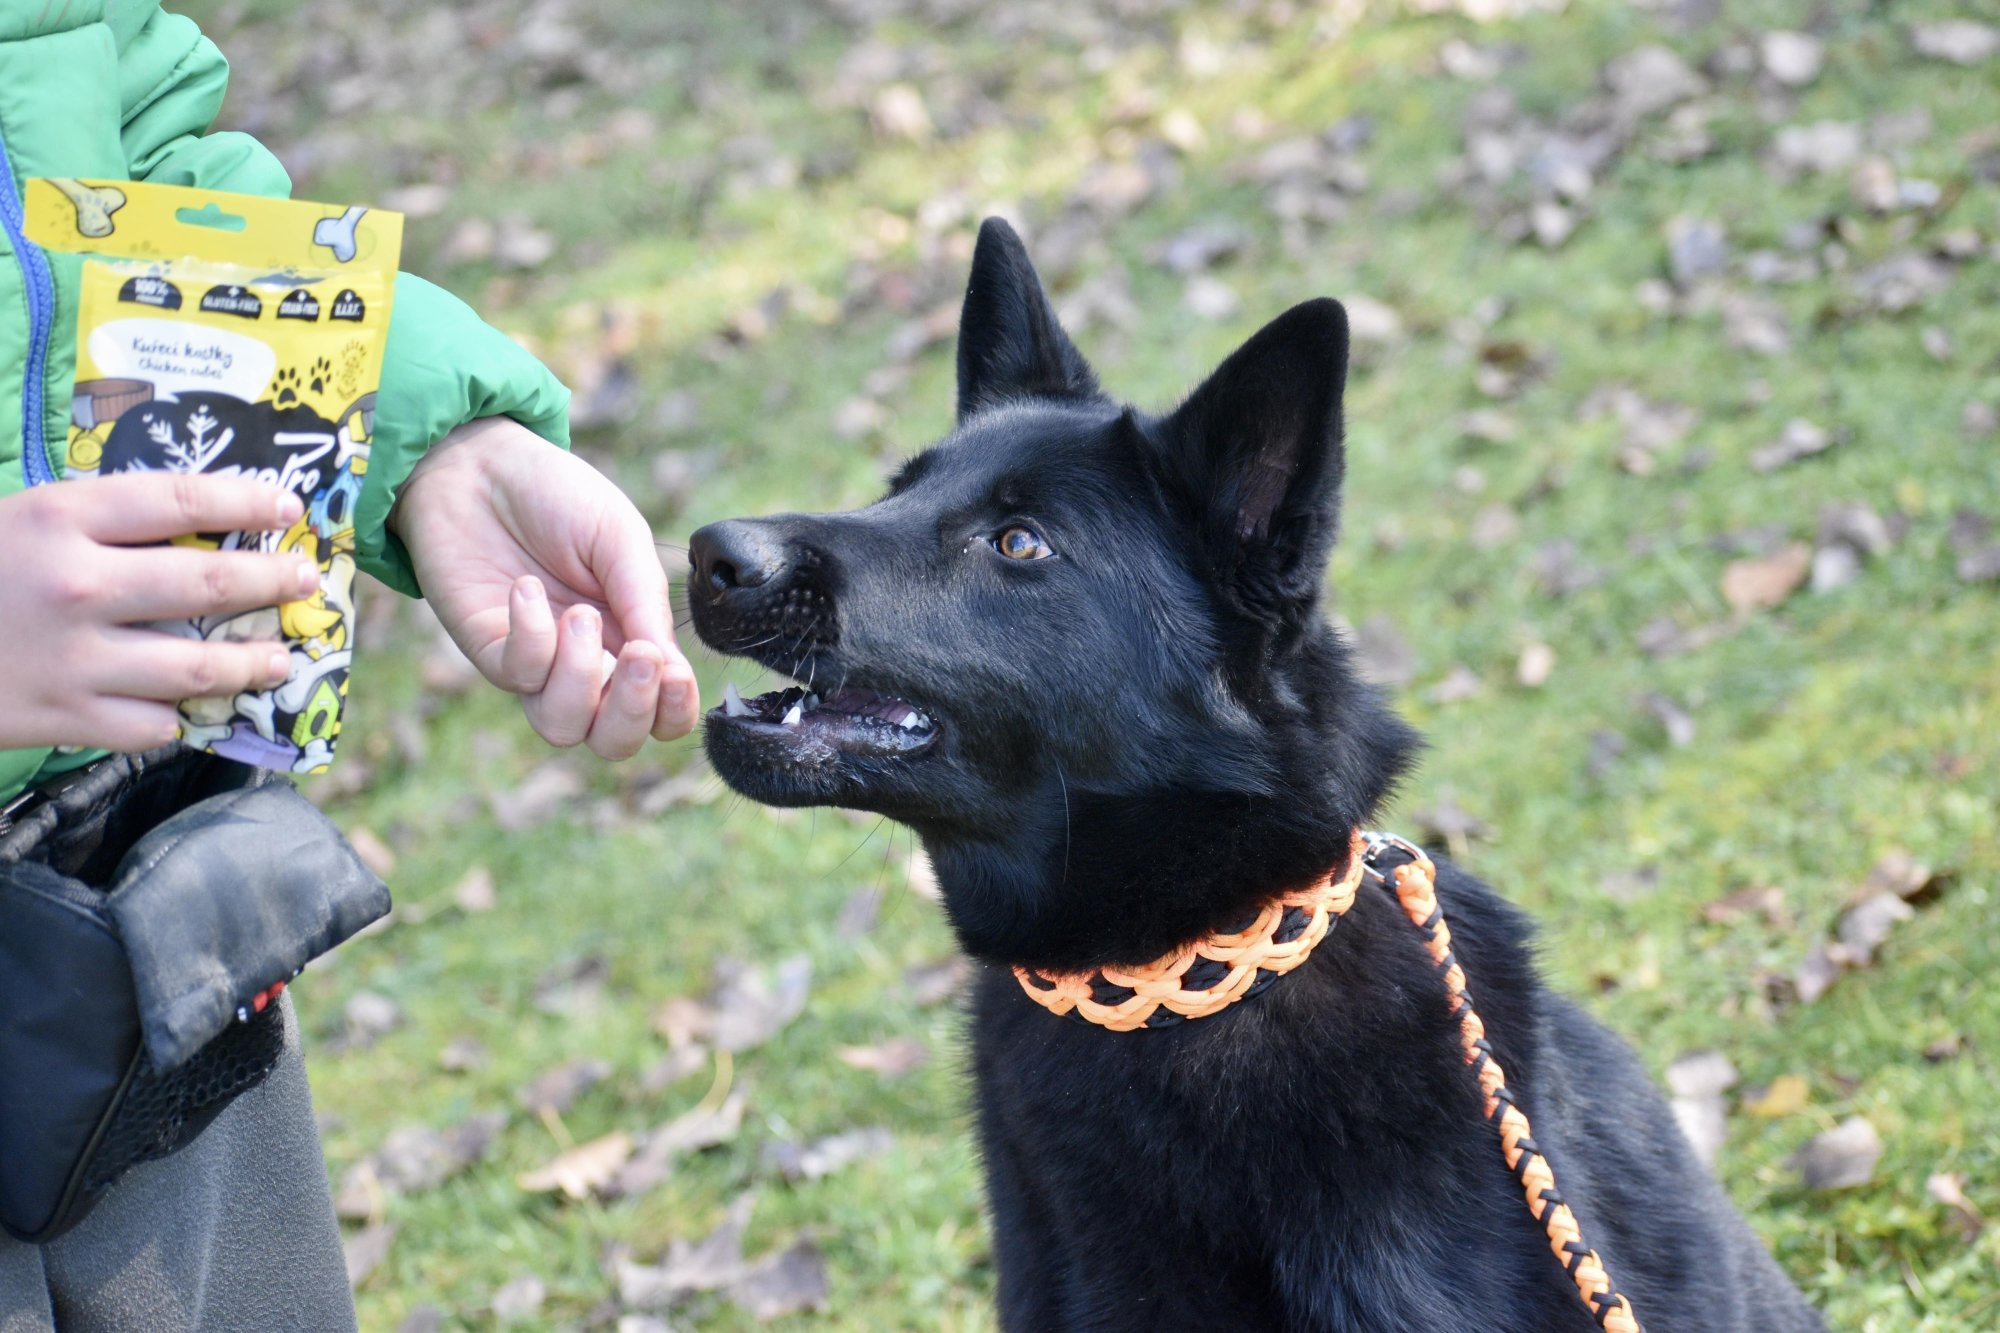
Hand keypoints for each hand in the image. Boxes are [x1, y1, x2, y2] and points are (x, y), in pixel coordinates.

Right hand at [0, 474, 315, 752]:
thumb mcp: (19, 521)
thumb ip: (99, 523)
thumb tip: (198, 521)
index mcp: (58, 519)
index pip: (179, 500)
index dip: (244, 501)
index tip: (287, 507)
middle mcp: (75, 585)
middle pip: (205, 586)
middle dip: (270, 584)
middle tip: (305, 582)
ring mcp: (72, 658)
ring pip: (194, 667)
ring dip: (249, 664)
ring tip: (279, 658)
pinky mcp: (61, 717)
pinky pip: (150, 723)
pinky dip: (178, 716)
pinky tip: (195, 708)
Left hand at [391, 418, 697, 758]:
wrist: (477, 465)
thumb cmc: (556, 496)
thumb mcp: (619, 538)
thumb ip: (646, 601)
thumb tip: (671, 667)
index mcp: (630, 639)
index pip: (661, 713)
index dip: (673, 711)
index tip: (673, 672)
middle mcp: (587, 664)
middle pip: (614, 741)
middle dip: (632, 712)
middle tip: (638, 656)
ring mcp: (535, 664)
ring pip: (563, 728)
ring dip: (580, 677)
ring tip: (576, 613)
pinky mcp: (489, 651)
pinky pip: (519, 676)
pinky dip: (531, 634)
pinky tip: (525, 587)